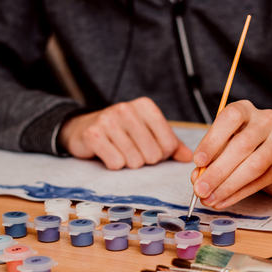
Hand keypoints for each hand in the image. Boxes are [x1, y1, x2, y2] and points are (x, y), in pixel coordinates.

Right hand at [58, 97, 192, 169]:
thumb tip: (189, 157)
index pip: (169, 144)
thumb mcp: (147, 132)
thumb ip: (170, 144)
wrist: (82, 128)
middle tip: (132, 150)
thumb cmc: (120, 132)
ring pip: (134, 161)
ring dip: (128, 163)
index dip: (161, 154)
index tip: (149, 148)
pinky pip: (116, 163)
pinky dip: (113, 164)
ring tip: (119, 150)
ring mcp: (108, 120)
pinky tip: (107, 153)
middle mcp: (127, 109)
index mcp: (145, 106)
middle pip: (153, 154)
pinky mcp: (93, 135)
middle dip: (144, 160)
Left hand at [191, 100, 271, 208]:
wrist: (271, 152)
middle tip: (200, 189)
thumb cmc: (240, 145)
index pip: (230, 118)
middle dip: (217, 171)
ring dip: (228, 186)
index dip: (213, 140)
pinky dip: (240, 193)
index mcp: (245, 110)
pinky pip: (263, 180)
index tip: (198, 161)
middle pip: (242, 145)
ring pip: (255, 165)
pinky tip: (224, 200)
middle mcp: (266, 121)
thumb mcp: (222, 144)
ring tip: (210, 199)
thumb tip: (197, 177)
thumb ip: (209, 158)